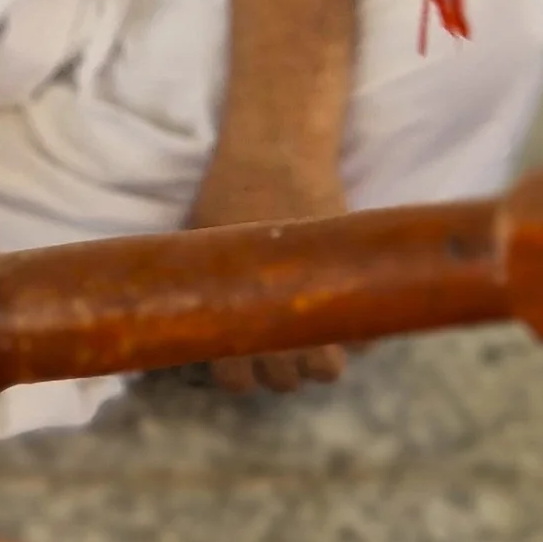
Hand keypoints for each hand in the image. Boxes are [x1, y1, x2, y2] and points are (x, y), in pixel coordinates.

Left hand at [186, 150, 349, 393]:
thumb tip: (175, 318)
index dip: (241, 371)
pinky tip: (344, 312)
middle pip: (286, 382)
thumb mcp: (200, 248)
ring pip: (327, 371)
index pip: (237, 380)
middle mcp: (276, 325)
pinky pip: (367, 341)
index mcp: (234, 319)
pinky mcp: (352, 288)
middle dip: (284, 367)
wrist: (275, 159)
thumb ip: (199, 292)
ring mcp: (318, 312)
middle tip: (283, 338)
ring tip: (317, 331)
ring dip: (322, 357)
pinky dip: (359, 335)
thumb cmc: (226, 197)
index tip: (245, 351)